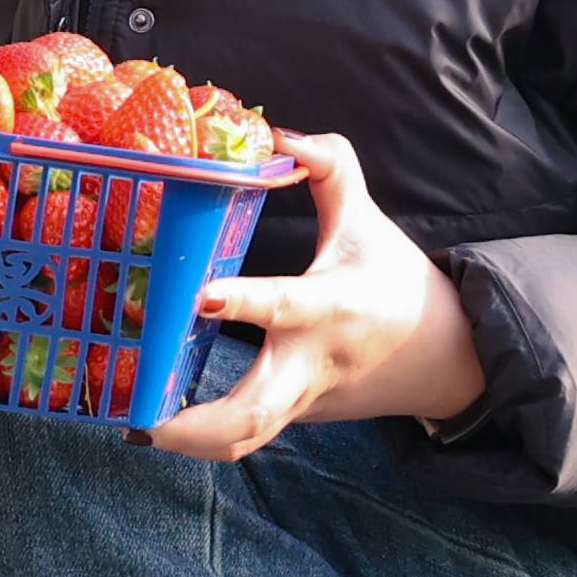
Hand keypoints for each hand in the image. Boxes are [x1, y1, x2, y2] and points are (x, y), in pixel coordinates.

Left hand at [152, 134, 485, 460]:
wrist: (445, 358)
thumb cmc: (396, 282)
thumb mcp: (368, 221)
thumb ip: (332, 169)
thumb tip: (282, 133)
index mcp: (329, 306)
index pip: (285, 306)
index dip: (244, 302)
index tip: (200, 296)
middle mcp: (310, 362)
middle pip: (256, 411)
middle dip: (200, 425)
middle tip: (143, 422)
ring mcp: (301, 399)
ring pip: (246, 440)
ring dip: (191, 444)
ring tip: (131, 428)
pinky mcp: (294, 417)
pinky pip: (246, 434)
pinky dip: (203, 439)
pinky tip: (155, 426)